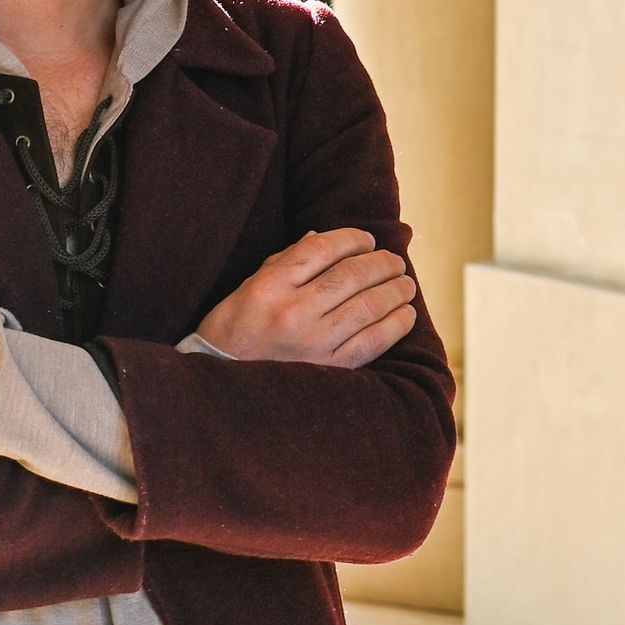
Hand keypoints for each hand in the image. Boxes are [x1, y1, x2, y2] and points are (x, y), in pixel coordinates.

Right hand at [197, 229, 415, 370]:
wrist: (219, 386)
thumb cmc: (232, 332)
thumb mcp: (247, 289)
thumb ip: (284, 263)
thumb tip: (320, 238)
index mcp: (269, 287)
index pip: (322, 250)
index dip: (352, 239)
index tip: (367, 240)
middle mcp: (292, 313)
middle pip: (351, 276)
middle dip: (381, 264)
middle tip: (394, 261)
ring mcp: (312, 343)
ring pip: (368, 306)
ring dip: (394, 291)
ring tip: (405, 284)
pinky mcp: (327, 371)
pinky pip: (372, 342)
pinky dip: (395, 326)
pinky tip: (405, 315)